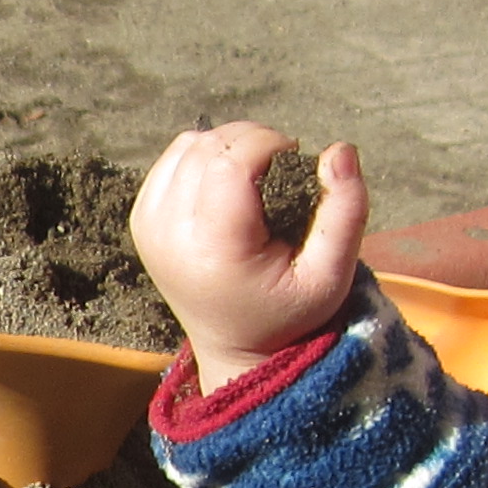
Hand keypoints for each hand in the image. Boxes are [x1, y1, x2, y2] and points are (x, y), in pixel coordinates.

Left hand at [130, 125, 368, 390]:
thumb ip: (346, 211)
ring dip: (228, 146)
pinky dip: (203, 157)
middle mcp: (170, 234)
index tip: (295, 162)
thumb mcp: (331, 275)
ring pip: (188, 146)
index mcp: (214, 248)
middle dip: (252, 141)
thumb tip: (340, 150)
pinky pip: (172, 159)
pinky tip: (227, 182)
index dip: (269, 144)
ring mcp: (149, 226)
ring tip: (256, 176)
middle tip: (280, 169)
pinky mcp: (141, 220)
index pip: (230, 160)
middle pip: (209, 146)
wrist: (236, 345)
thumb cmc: (289, 311)